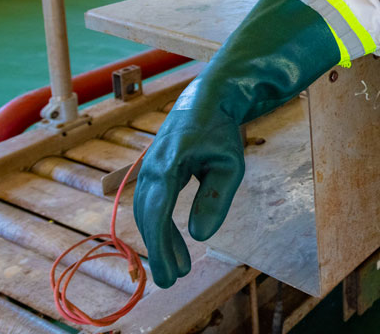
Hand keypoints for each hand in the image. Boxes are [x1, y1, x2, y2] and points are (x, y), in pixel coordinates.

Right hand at [133, 107, 244, 287]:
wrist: (209, 99)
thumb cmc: (222, 130)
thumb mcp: (230, 164)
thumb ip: (216, 199)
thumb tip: (200, 237)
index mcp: (169, 161)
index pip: (158, 211)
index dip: (161, 245)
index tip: (169, 272)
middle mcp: (151, 166)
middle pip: (149, 216)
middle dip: (159, 250)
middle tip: (173, 280)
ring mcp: (149, 168)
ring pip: (149, 212)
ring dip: (161, 241)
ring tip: (179, 268)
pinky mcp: (154, 172)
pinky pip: (153, 203)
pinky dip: (161, 226)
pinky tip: (175, 246)